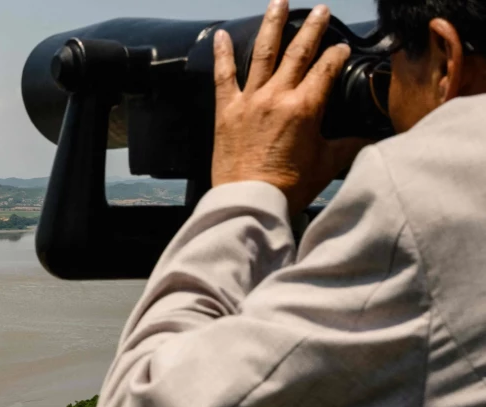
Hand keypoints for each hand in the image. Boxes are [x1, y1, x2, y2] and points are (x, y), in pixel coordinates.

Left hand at [212, 0, 368, 213]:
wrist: (249, 201)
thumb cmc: (287, 187)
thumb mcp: (327, 164)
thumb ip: (350, 145)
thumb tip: (371, 138)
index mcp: (305, 107)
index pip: (326, 68)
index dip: (337, 54)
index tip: (342, 45)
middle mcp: (277, 97)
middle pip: (298, 52)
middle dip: (311, 27)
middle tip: (320, 9)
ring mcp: (249, 101)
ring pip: (262, 53)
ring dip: (272, 25)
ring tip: (278, 2)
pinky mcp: (226, 111)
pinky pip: (223, 76)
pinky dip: (222, 54)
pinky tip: (222, 33)